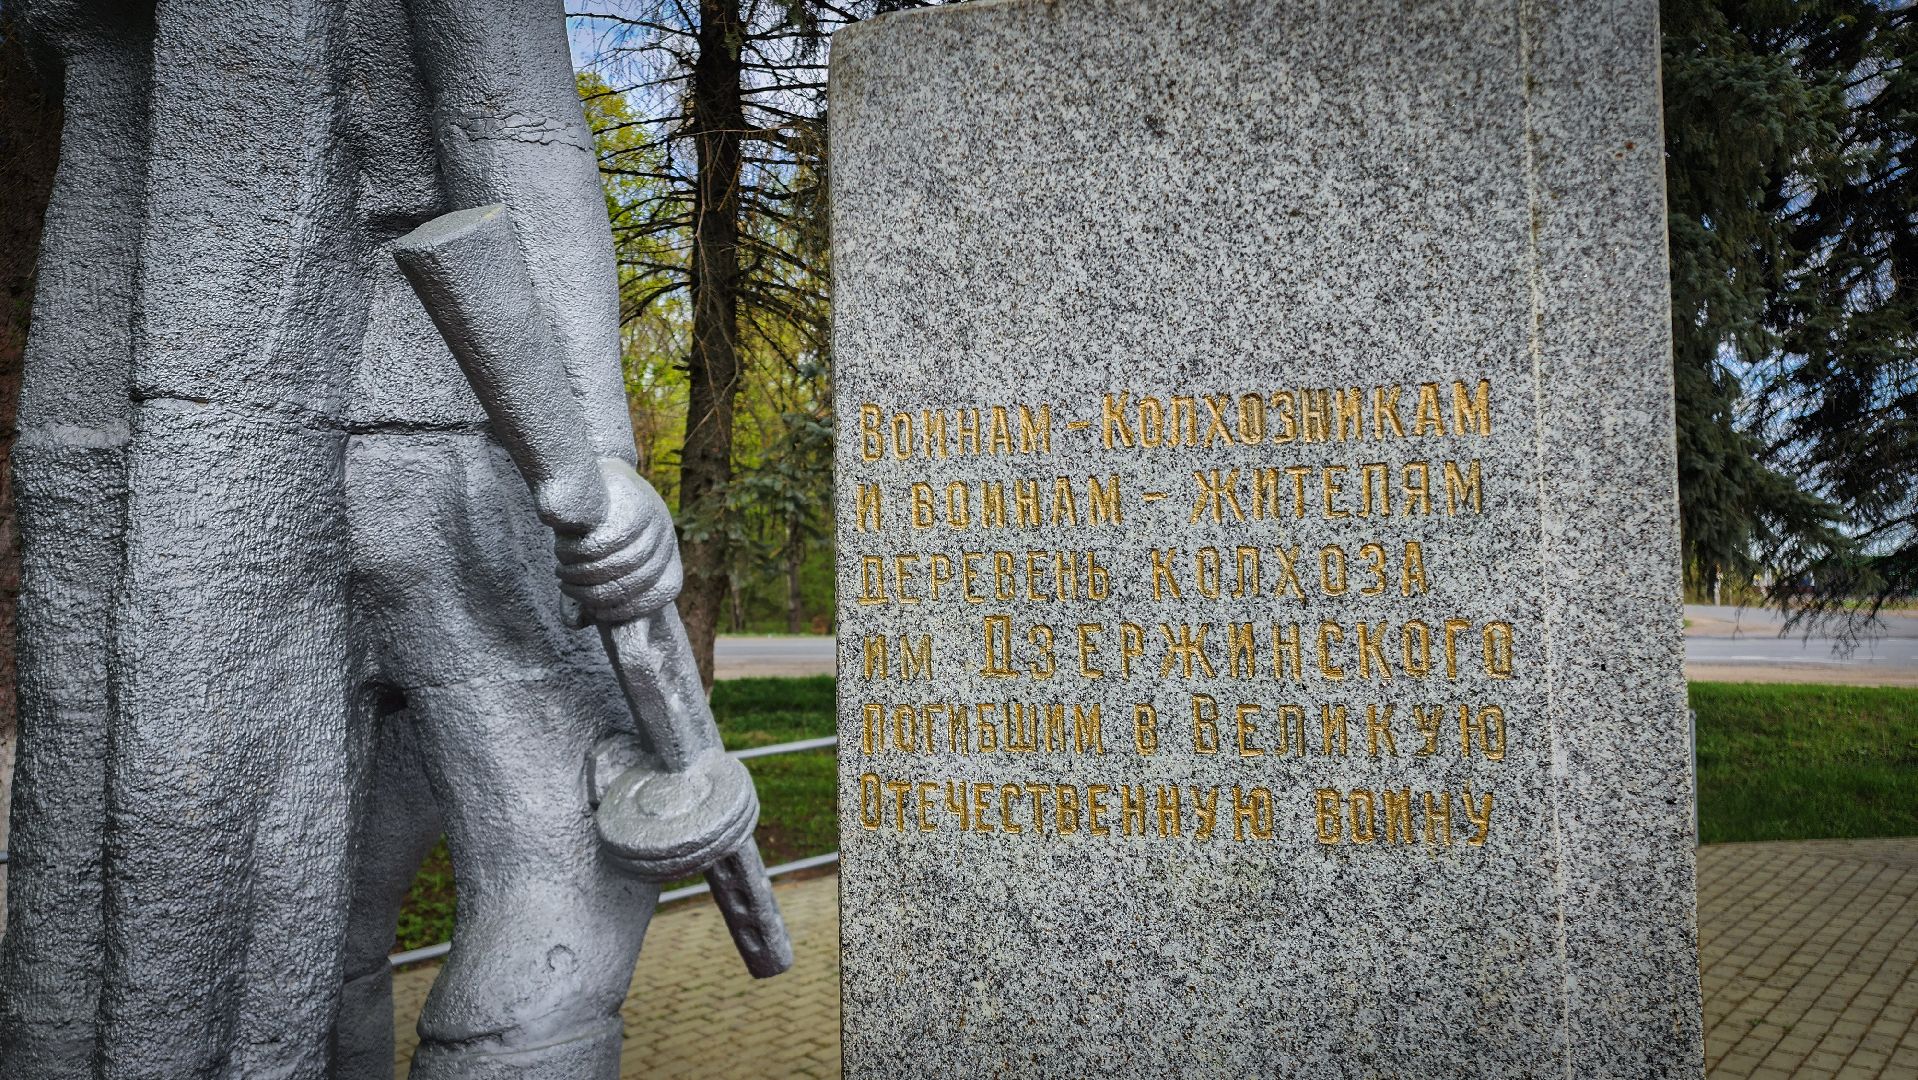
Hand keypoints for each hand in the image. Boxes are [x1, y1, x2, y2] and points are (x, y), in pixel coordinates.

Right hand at [554, 459, 681, 624]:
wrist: (588, 470)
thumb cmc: (592, 525)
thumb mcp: (591, 562)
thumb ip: (586, 593)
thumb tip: (577, 624)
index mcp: (668, 554)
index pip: (664, 591)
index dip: (629, 608)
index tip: (596, 611)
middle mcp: (668, 536)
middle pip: (635, 581)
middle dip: (593, 592)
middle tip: (565, 584)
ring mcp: (656, 519)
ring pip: (620, 564)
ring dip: (583, 573)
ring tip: (561, 568)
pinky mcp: (634, 504)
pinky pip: (607, 542)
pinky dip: (581, 553)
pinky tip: (564, 549)